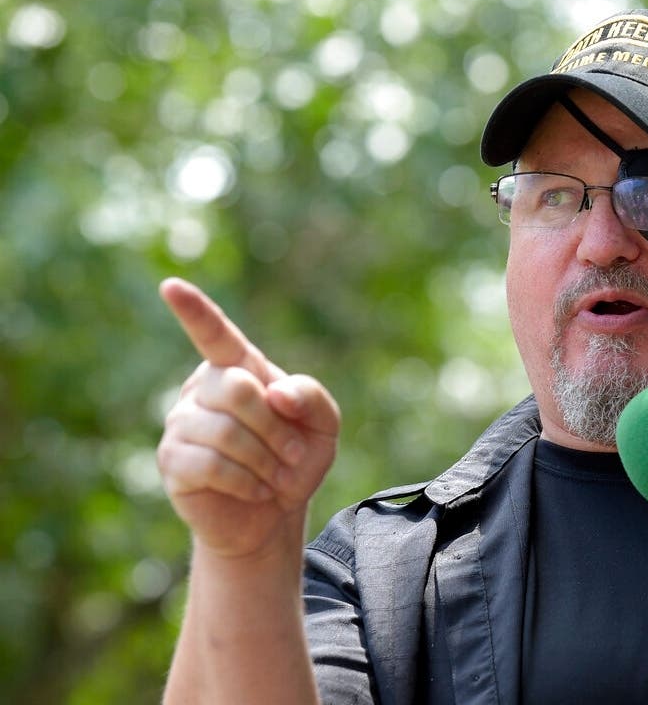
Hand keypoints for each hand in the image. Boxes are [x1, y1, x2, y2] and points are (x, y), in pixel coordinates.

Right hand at [156, 277, 339, 559]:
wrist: (274, 514)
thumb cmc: (296, 459)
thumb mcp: (323, 425)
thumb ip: (311, 396)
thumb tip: (276, 393)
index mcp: (238, 368)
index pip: (214, 334)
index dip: (194, 311)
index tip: (170, 286)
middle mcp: (204, 388)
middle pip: (237, 389)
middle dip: (274, 427)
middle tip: (292, 455)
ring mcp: (182, 423)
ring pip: (224, 431)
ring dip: (264, 459)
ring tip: (276, 477)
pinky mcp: (173, 460)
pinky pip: (209, 464)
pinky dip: (244, 481)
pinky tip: (256, 489)